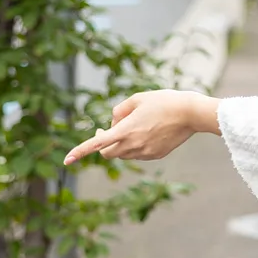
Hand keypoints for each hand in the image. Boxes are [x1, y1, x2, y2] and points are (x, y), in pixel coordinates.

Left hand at [63, 90, 219, 165]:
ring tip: (134, 126)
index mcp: (125, 130)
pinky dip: (134, 146)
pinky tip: (147, 132)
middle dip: (102, 144)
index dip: (79, 152)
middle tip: (106, 129)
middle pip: (107, 153)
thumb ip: (119, 110)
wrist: (190, 114)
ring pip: (122, 154)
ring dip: (119, 144)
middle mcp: (133, 145)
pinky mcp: (155, 155)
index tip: (67, 160)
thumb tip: (113, 122)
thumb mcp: (138, 98)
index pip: (96, 144)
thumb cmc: (164, 101)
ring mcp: (144, 153)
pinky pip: (137, 154)